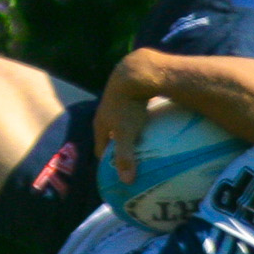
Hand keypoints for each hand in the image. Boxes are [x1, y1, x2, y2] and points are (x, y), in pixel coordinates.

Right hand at [93, 50, 162, 182]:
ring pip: (121, 119)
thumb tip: (126, 182)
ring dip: (128, 130)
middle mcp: (105, 110)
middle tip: (130, 158)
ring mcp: (117, 98)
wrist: (136, 72)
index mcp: (101, 122)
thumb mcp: (126, 132)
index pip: (100, 147)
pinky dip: (139, 116)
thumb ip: (126, 156)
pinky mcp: (130, 89)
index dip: (106, 160)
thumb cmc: (129, 105)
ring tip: (142, 140)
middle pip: (110, 133)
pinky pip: (133, 108)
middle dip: (118, 145)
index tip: (115, 171)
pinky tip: (153, 121)